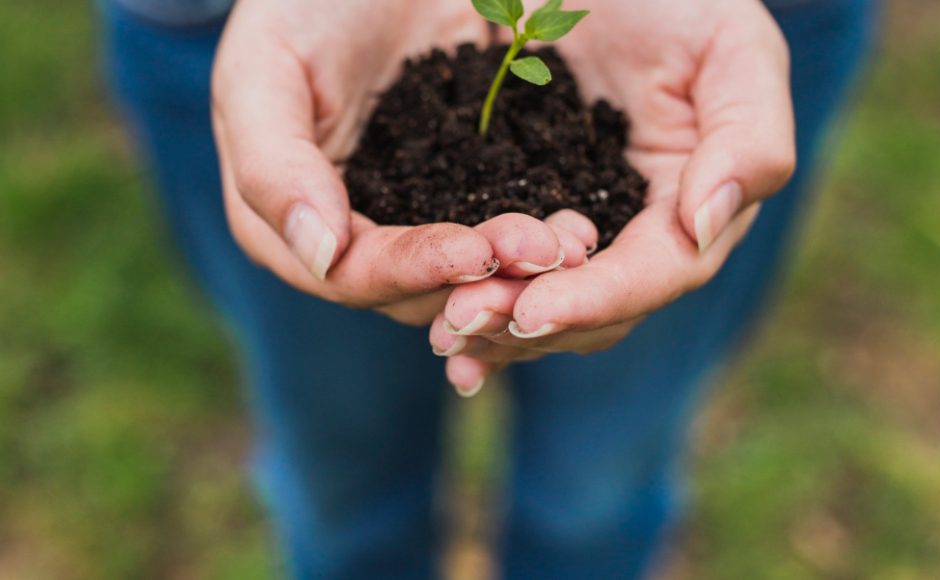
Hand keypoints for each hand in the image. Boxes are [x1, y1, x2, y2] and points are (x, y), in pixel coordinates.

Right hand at [212, 0, 594, 324]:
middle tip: (546, 250)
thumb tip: (319, 255)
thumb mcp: (264, 69)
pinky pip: (506, 230)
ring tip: (572, 242)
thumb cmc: (303, 6)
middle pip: (418, 290)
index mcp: (293, 226)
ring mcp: (416, 218)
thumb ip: (272, 165)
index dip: (411, 270)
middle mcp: (356, 239)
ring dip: (521, 270)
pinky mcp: (467, 193)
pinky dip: (539, 235)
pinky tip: (578, 225)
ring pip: (470, 276)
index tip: (473, 252)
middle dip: (482, 278)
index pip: (352, 275)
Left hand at [431, 0, 795, 391]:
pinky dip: (469, 305)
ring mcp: (577, 232)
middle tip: (463, 320)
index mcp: (690, 207)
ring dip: (494, 328)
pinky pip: (498, 275)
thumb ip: (747, 138)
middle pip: (595, 310)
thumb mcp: (733, 49)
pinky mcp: (520, 216)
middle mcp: (636, 236)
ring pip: (545, 306)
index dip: (599, 297)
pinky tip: (436, 331)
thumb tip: (706, 226)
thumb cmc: (678, 2)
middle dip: (530, 320)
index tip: (534, 310)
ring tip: (443, 332)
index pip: (656, 272)